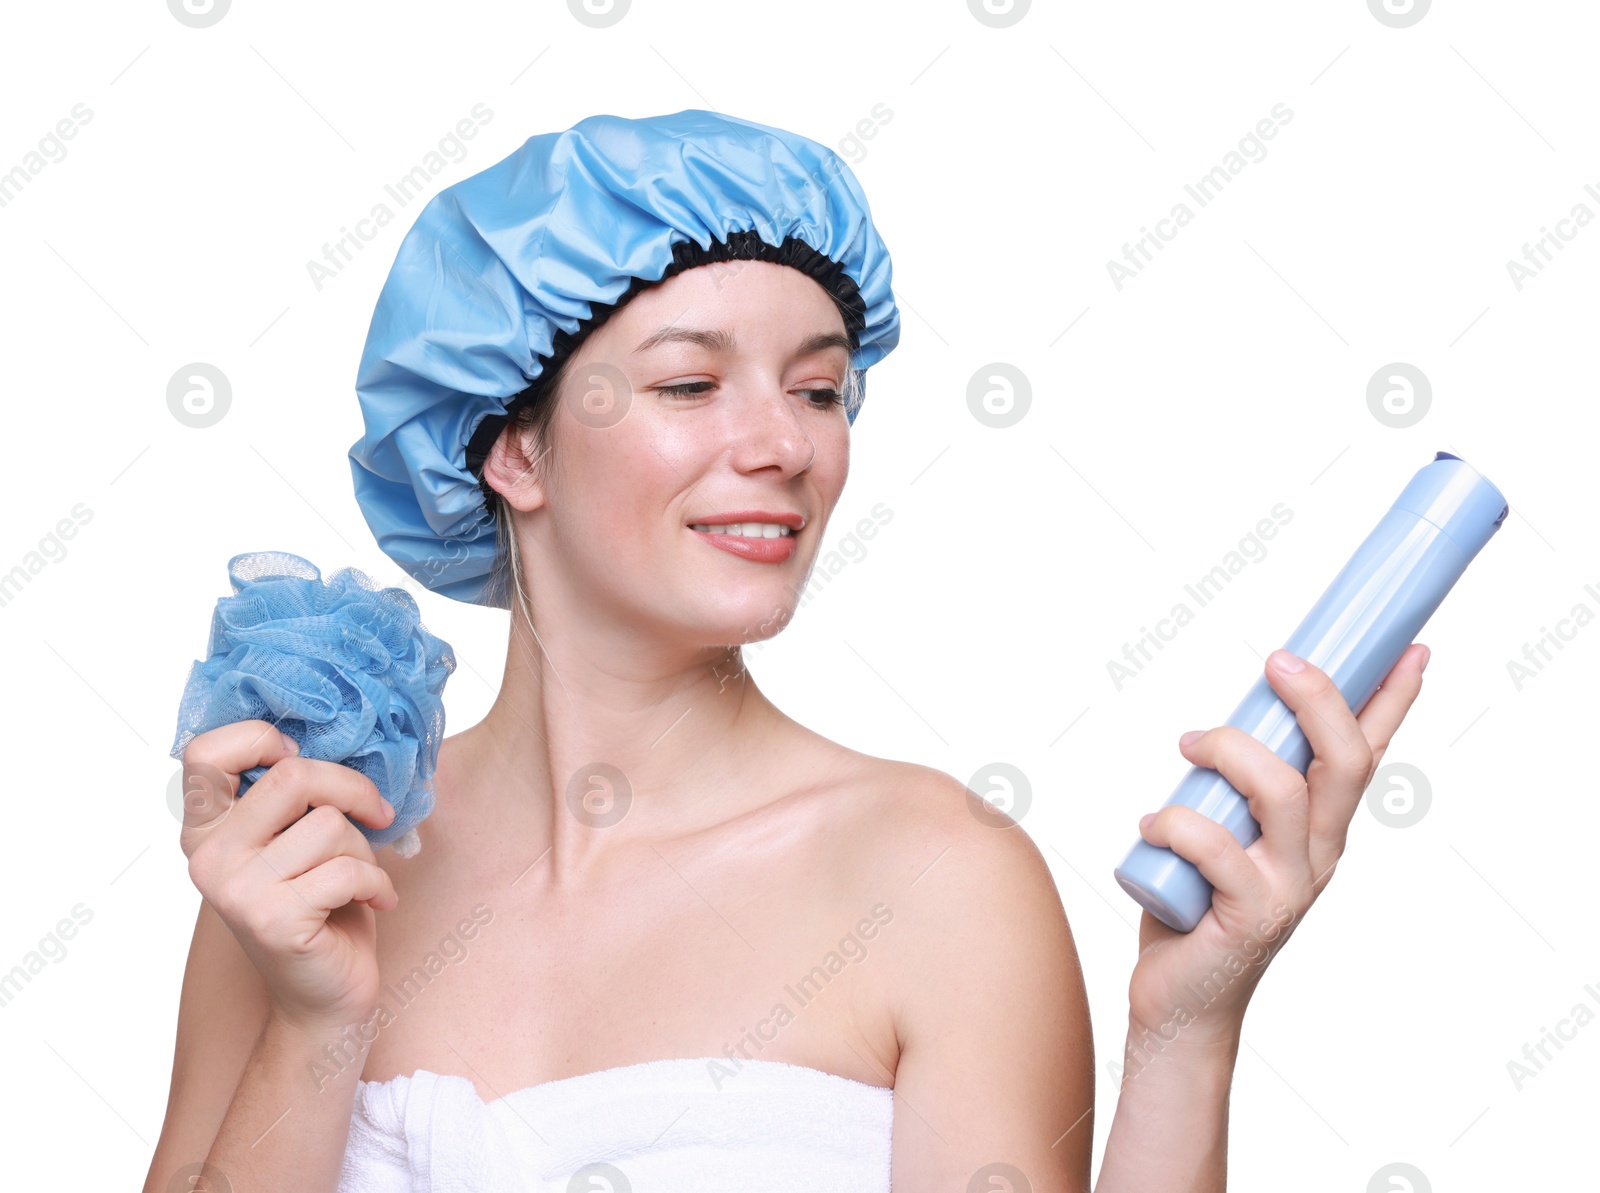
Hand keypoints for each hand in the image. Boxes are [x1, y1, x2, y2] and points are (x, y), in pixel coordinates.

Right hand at [177, 719, 399, 1034]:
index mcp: (205, 828)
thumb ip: (294, 794)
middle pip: (293, 775)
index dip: (263, 739)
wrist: (324, 997)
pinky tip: (375, 902)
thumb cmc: (322, 905)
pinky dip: (378, 884)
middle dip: (353, 790)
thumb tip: (341, 730)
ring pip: (331, 824)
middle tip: (376, 814)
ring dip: (365, 849)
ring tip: (358, 878)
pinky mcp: (273, 921)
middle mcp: (207, 857)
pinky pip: (349, 870)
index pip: (206, 750)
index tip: (304, 761)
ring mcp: (235, 890)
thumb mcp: (298, 838)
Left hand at [1124, 644, 1429, 1048]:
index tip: (1411, 649)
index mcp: (1320, 829)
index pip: (1368, 754)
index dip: (1391, 702)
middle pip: (1343, 762)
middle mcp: (1318, 854)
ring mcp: (1287, 887)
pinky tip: (1150, 825)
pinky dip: (1175, 823)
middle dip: (1318, 700)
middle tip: (1277, 661)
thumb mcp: (1229, 831)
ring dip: (1228, 751)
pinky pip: (1216, 848)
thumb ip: (1236, 788)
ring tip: (1187, 745)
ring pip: (1283, 793)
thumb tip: (1223, 721)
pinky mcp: (1247, 915)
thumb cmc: (1200, 906)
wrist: (1184, 1001)